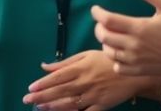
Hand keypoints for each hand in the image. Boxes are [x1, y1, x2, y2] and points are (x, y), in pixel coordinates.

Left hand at [23, 50, 147, 109]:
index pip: (58, 76)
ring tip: (40, 107)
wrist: (132, 73)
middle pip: (60, 90)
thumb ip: (65, 62)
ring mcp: (93, 95)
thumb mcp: (86, 55)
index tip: (30, 88)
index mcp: (81, 68)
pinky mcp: (101, 105)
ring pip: (69, 103)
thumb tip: (45, 66)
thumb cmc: (107, 61)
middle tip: (27, 100)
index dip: (43, 83)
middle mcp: (84, 82)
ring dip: (53, 106)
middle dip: (42, 96)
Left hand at [92, 0, 160, 77]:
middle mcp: (134, 45)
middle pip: (104, 37)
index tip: (95, 9)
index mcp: (139, 27)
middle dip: (99, 27)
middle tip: (102, 22)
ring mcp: (136, 60)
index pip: (108, 20)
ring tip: (110, 36)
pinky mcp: (140, 71)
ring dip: (105, 43)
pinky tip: (120, 53)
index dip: (97, 13)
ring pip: (109, 53)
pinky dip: (115, 60)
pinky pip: (118, 68)